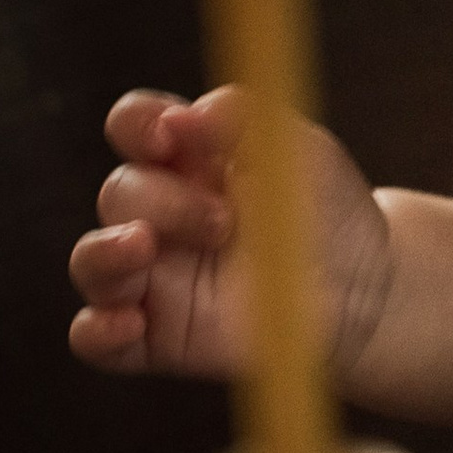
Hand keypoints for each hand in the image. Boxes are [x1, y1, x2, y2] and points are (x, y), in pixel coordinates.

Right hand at [68, 87, 393, 384]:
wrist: (362, 287)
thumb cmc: (326, 209)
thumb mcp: (300, 152)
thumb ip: (244, 122)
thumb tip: (188, 116)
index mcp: (187, 158)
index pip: (134, 126)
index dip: (138, 124)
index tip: (169, 135)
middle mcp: (159, 213)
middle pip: (119, 192)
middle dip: (165, 202)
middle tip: (225, 223)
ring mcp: (151, 274)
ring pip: (90, 260)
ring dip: (106, 252)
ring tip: (143, 248)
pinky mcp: (154, 333)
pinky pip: (95, 337)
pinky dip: (96, 331)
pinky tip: (127, 322)